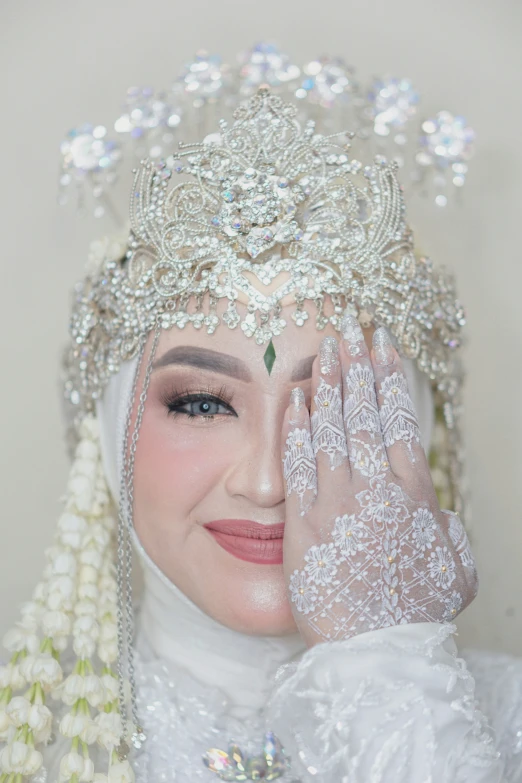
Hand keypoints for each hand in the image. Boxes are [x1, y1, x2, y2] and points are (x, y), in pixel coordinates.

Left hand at [281, 317, 477, 646]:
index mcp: (413, 495)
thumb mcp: (455, 569)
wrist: (376, 653)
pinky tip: (293, 399)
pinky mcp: (304, 522)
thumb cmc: (417, 615)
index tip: (382, 345)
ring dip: (326, 384)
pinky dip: (296, 429)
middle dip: (357, 366)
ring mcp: (338, 503)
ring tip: (322, 348)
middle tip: (349, 328)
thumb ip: (447, 530)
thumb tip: (437, 508)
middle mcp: (376, 490)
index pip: (399, 419)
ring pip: (331, 429)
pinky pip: (298, 465)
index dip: (390, 378)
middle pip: (364, 414)